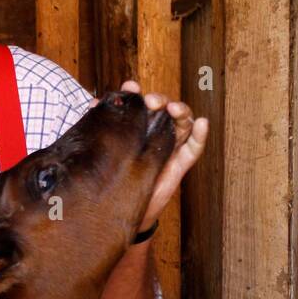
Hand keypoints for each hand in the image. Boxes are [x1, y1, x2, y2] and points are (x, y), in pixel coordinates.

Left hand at [119, 80, 208, 231]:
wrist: (116, 211)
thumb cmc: (111, 178)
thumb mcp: (107, 150)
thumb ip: (105, 127)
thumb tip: (94, 101)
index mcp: (138, 128)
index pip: (143, 105)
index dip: (139, 94)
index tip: (130, 87)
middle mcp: (156, 134)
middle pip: (165, 109)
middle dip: (160, 100)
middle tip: (150, 101)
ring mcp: (170, 148)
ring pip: (182, 122)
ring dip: (180, 111)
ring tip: (173, 109)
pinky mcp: (179, 165)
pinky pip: (194, 148)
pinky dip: (200, 135)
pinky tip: (202, 123)